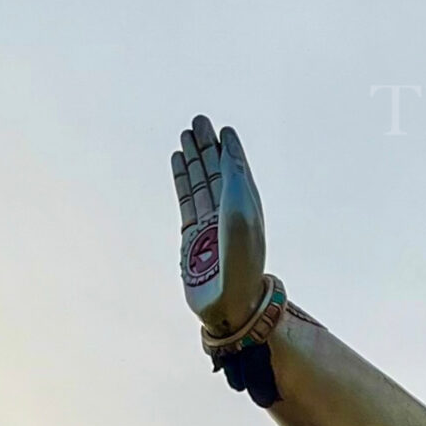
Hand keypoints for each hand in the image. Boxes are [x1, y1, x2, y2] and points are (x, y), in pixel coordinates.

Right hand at [170, 114, 265, 335]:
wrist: (229, 303)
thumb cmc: (241, 262)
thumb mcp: (241, 216)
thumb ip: (236, 183)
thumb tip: (230, 154)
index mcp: (248, 207)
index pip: (237, 171)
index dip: (230, 149)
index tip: (223, 129)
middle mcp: (230, 212)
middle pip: (217, 171)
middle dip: (208, 147)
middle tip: (198, 121)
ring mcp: (210, 223)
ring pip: (200, 183)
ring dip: (193, 159)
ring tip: (185, 135)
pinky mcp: (192, 235)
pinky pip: (187, 200)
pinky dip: (182, 179)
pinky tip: (177, 162)